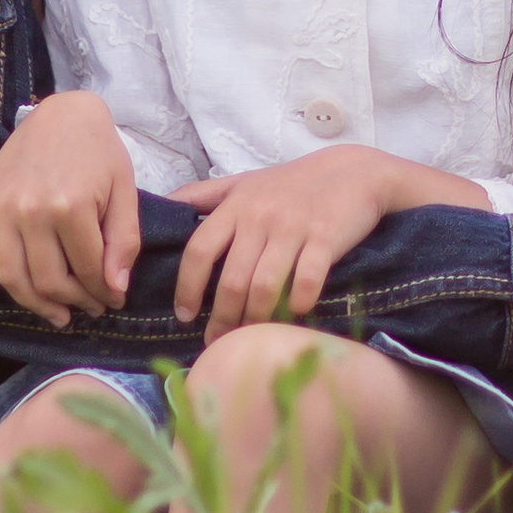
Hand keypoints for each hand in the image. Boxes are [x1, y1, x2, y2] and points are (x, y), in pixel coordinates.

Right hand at [0, 92, 143, 326]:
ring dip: (34, 305)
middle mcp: (31, 211)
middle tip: (91, 308)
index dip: (104, 292)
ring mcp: (2, 208)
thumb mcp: (125, 190)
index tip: (114, 300)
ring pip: (12, 276)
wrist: (65, 111)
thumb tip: (115, 289)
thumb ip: (123, 241)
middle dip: (75, 301)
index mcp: (70, 207)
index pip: (87, 270)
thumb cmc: (100, 150)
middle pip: (49, 280)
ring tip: (58, 316)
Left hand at [170, 145, 420, 339]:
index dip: (188, 287)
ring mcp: (294, 228)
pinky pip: (306, 281)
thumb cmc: (291, 183)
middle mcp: (261, 216)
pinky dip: (298, 303)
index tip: (185, 315)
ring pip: (265, 286)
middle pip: (231, 279)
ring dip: (255, 318)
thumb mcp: (243, 182)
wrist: (352, 172)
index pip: (199, 250)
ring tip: (251, 336)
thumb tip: (161, 204)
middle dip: (222, 318)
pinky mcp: (326, 239)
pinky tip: (295, 314)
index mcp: (236, 205)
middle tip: (218, 340)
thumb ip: (203, 194)